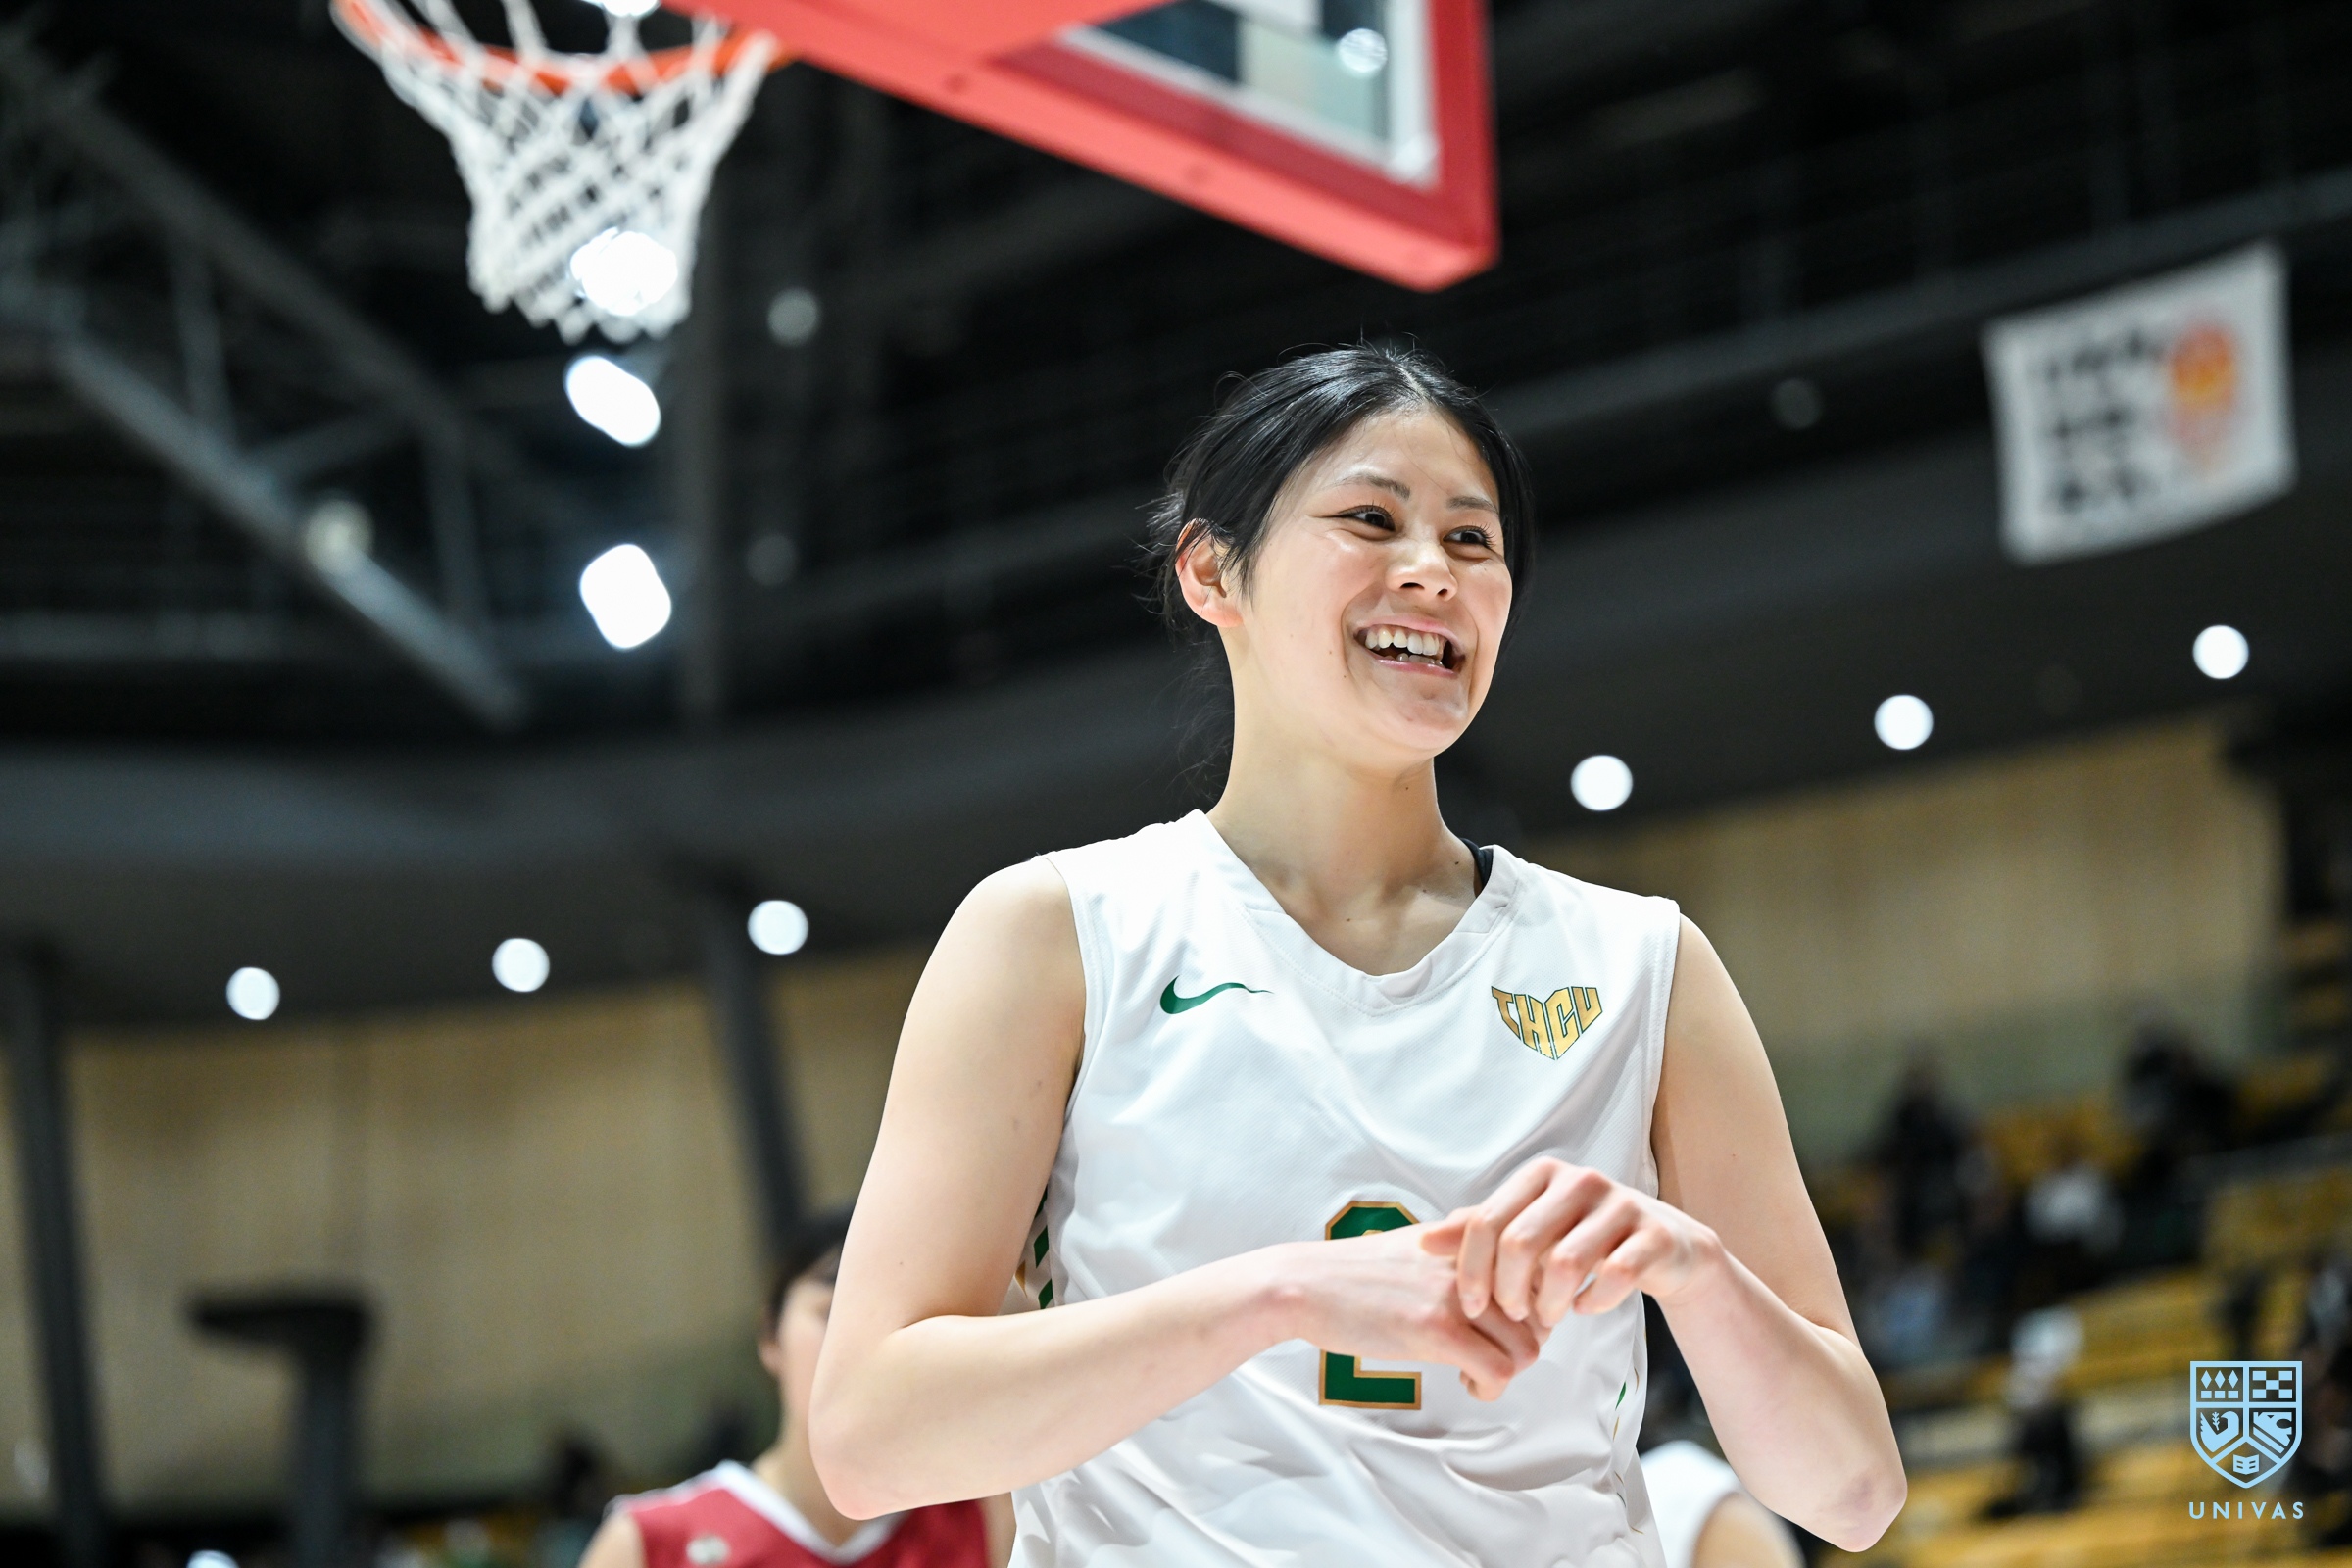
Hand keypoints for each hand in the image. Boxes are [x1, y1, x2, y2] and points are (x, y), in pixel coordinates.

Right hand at [1273, 1226, 1545, 1400]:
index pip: (1540, 1272)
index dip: (1533, 1307)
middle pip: (1542, 1314)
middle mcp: (1471, 1259)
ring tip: (1476, 1370)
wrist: (1304, 1285)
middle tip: (1490, 1352)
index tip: (1505, 1324)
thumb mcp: (1419, 1242)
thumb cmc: (1357, 1271)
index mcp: (1469, 1236)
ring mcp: (1454, 1293)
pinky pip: (1499, 1370)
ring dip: (1509, 1370)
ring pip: (1529, 1347)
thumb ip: (1463, 1246)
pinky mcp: (1435, 1328)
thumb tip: (1505, 1268)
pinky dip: (1490, 1387)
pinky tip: (1463, 1381)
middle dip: (1525, 1342)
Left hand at [1421, 1159, 1722, 1326]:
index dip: (1472, 1270)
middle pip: (1520, 1242)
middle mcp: (1579, 1179)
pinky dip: (1593, 1301)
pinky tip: (1585, 1307)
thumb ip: (1477, 1232)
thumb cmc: (1580, 1239)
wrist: (1663, 1246)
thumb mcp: (1529, 1231)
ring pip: (1566, 1262)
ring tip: (1546, 1319)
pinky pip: (1614, 1276)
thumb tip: (1422, 1241)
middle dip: (1509, 1291)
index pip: (1486, 1221)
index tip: (1472, 1308)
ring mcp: (1619, 1204)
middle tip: (1513, 1316)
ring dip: (1549, 1303)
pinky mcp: (1653, 1235)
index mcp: (1540, 1174)